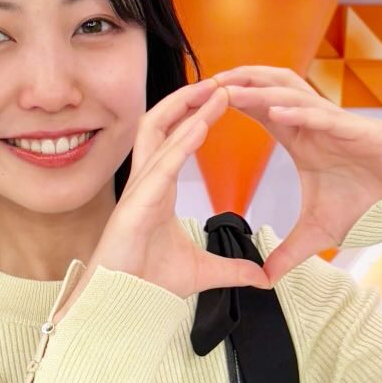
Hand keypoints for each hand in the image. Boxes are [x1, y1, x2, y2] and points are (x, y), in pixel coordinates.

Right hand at [56, 79, 271, 317]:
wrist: (121, 302)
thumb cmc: (146, 281)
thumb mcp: (202, 271)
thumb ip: (231, 268)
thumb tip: (260, 276)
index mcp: (156, 189)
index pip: (174, 140)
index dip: (194, 116)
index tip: (221, 99)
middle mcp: (145, 181)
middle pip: (161, 124)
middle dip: (187, 99)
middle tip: (218, 80)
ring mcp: (139, 189)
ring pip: (160, 134)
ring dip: (186, 109)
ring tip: (215, 90)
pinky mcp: (137, 203)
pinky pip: (162, 164)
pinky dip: (182, 141)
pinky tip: (203, 125)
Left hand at [210, 66, 381, 283]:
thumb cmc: (372, 205)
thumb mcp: (320, 234)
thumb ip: (290, 252)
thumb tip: (266, 278)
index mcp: (303, 136)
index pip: (261, 108)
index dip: (234, 100)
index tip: (201, 100)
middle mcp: (316, 122)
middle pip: (272, 87)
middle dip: (241, 80)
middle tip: (206, 83)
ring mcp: (337, 123)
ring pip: (294, 92)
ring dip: (261, 88)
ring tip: (230, 88)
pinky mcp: (360, 130)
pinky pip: (323, 115)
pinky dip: (298, 110)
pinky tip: (273, 110)